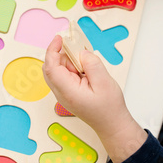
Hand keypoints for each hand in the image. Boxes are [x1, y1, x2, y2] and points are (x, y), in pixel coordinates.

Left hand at [43, 35, 146, 162]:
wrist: (112, 124)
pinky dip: (74, 67)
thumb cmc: (109, 108)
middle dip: (63, 54)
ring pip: (59, 69)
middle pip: (52, 67)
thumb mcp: (104, 82)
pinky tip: (86, 69)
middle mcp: (61, 93)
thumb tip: (82, 52)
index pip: (51, 67)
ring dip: (71, 61)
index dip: (52, 50)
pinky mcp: (68, 92)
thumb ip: (92, 64)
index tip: (59, 38)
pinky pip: (66, 75)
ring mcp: (64, 93)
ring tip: (88, 64)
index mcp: (67, 91)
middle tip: (79, 48)